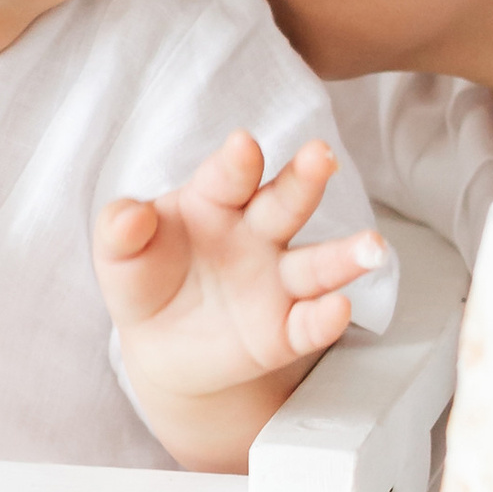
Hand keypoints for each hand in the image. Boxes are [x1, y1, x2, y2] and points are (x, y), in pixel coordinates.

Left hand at [94, 133, 384, 413]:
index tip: (243, 146)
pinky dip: (324, 319)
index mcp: (216, 199)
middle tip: (321, 157)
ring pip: (317, 263)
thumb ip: (120, 231)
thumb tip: (128, 214)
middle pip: (285, 202)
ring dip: (345, 254)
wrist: (161, 345)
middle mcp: (257, 233)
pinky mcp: (283, 331)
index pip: (229, 175)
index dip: (237, 162)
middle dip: (304, 179)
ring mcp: (276, 282)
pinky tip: (338, 310)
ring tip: (373, 246)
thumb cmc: (144, 279)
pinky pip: (308, 325)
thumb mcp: (119, 256)